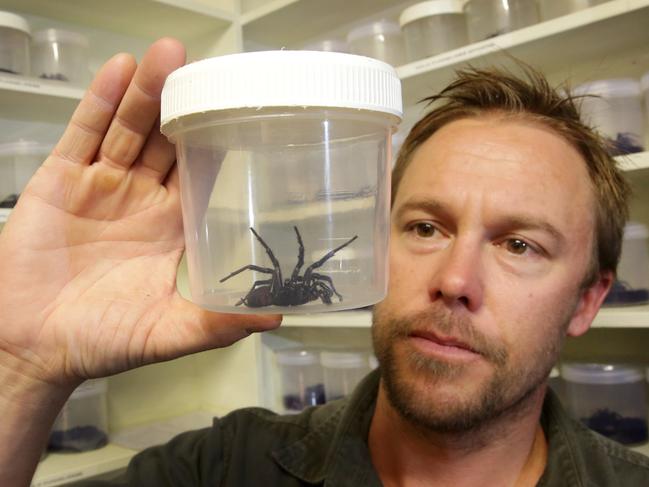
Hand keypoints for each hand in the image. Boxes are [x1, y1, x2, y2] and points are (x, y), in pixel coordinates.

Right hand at [0, 38, 280, 388]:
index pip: (202, 174)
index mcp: (172, 227)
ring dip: (149, 92)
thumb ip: (218, 324)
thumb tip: (276, 315)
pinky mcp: (61, 180)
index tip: (243, 111)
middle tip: (207, 68)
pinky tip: (120, 70)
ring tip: (169, 55)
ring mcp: (102, 185)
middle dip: (185, 104)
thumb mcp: (168, 333)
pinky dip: (100, 101)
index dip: (218, 142)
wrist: (32, 347)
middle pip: (168, 141)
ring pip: (129, 128)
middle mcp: (142, 199)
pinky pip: (84, 133)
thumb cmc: (102, 341)